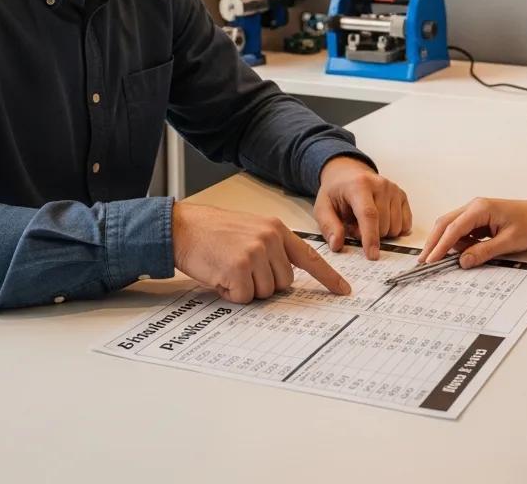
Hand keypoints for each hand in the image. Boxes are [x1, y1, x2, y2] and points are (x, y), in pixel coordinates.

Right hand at [171, 203, 350, 302]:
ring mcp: (255, 252)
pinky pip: (244, 298)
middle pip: (284, 283)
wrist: (183, 227)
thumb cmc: (213, 233)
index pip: (309, 256)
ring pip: (265, 293)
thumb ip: (272, 249)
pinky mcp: (239, 267)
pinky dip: (231, 294)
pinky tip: (220, 275)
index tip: (344, 291)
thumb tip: (286, 278)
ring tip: (228, 268)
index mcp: (276, 229)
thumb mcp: (251, 231)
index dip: (328, 277)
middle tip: (240, 268)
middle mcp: (270, 238)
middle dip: (263, 283)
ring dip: (246, 289)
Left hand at [314, 157, 411, 259]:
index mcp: (359, 185)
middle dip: (369, 234)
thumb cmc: (336, 192)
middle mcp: (380, 185)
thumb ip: (328, 226)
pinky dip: (393, 229)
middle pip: (383, 225)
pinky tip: (380, 220)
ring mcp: (393, 189)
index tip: (372, 255)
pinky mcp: (402, 195)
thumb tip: (337, 245)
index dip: (371, 237)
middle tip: (354, 225)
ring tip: (366, 220)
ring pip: (395, 227)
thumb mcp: (322, 207)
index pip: (368, 214)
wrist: (348, 173)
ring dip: (381, 232)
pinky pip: (405, 224)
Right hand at [418, 197, 526, 268]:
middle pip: (445, 223)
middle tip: (424, 261)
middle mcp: (473, 206)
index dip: (441, 245)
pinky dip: (457, 242)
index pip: (454, 228)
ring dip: (447, 243)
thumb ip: (484, 252)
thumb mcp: (508, 242)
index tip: (430, 260)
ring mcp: (474, 211)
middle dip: (434, 242)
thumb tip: (462, 262)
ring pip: (451, 226)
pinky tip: (463, 252)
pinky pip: (461, 229)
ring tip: (450, 260)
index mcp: (480, 208)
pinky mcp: (477, 218)